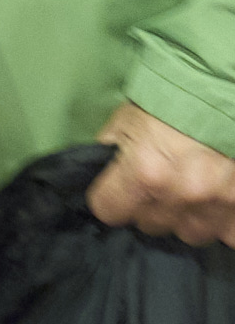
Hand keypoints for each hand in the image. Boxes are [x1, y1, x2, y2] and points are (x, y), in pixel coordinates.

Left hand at [86, 101, 234, 244]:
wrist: (221, 89)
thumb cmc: (170, 102)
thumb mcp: (126, 120)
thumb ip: (111, 153)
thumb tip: (101, 176)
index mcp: (145, 173)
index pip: (108, 211)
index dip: (110, 199)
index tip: (116, 190)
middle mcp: (181, 194)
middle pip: (150, 225)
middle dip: (148, 208)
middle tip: (156, 185)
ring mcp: (218, 203)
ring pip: (190, 234)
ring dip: (185, 218)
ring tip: (187, 194)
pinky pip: (228, 235)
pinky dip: (221, 223)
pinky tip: (215, 203)